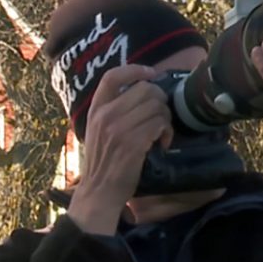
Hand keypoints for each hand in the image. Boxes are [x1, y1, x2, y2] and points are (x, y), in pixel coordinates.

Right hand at [67, 65, 172, 234]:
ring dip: (166, 118)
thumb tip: (143, 90)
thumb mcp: (99, 129)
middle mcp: (106, 115)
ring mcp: (119, 129)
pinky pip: (160, 124)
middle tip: (161, 117)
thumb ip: (114, 109)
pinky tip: (163, 143)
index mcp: (96, 109)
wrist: (99, 192)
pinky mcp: (133, 143)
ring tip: (162, 133)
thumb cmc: (104, 161)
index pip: (113, 76)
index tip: (151, 74)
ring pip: (156, 106)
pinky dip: (167, 132)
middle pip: (145, 89)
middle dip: (160, 101)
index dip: (135, 69)